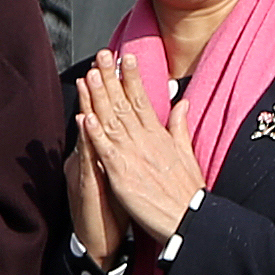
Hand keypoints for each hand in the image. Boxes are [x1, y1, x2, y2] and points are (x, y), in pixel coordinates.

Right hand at [66, 71, 121, 269]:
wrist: (99, 240)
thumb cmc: (111, 209)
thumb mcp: (122, 175)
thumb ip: (128, 151)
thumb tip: (135, 131)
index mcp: (105, 152)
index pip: (110, 115)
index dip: (114, 89)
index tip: (118, 62)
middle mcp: (92, 155)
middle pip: (96, 115)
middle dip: (99, 86)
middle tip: (100, 57)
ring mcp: (86, 168)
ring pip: (87, 132)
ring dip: (87, 105)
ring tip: (89, 79)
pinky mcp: (84, 183)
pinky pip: (84, 160)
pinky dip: (85, 141)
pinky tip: (85, 122)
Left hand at [79, 47, 204, 248]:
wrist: (190, 220)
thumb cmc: (187, 191)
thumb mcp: (187, 153)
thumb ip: (180, 126)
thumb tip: (182, 102)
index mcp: (160, 136)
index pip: (143, 100)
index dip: (132, 78)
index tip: (125, 56)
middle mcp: (146, 141)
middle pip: (124, 104)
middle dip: (112, 78)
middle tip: (102, 54)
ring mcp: (133, 156)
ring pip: (112, 122)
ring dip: (100, 98)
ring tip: (91, 75)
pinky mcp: (122, 175)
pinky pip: (106, 151)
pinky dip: (95, 134)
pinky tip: (85, 118)